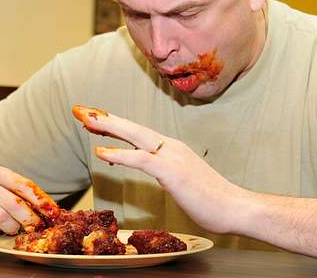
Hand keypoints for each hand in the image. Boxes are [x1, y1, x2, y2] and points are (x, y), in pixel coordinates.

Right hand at [0, 165, 58, 245]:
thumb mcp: (5, 195)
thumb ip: (23, 197)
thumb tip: (50, 209)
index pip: (22, 184)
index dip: (39, 199)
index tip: (51, 211)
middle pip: (12, 202)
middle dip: (28, 218)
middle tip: (35, 227)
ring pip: (0, 217)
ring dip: (11, 228)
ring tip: (13, 230)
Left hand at [75, 107, 250, 233]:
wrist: (235, 207)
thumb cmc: (212, 199)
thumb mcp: (183, 181)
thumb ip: (166, 172)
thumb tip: (152, 170)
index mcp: (173, 149)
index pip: (138, 133)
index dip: (115, 125)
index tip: (94, 119)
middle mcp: (172, 147)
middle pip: (133, 127)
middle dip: (105, 118)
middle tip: (81, 109)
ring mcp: (173, 157)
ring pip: (135, 135)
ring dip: (108, 126)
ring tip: (85, 119)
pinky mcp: (173, 172)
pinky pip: (141, 159)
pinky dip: (119, 153)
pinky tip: (101, 150)